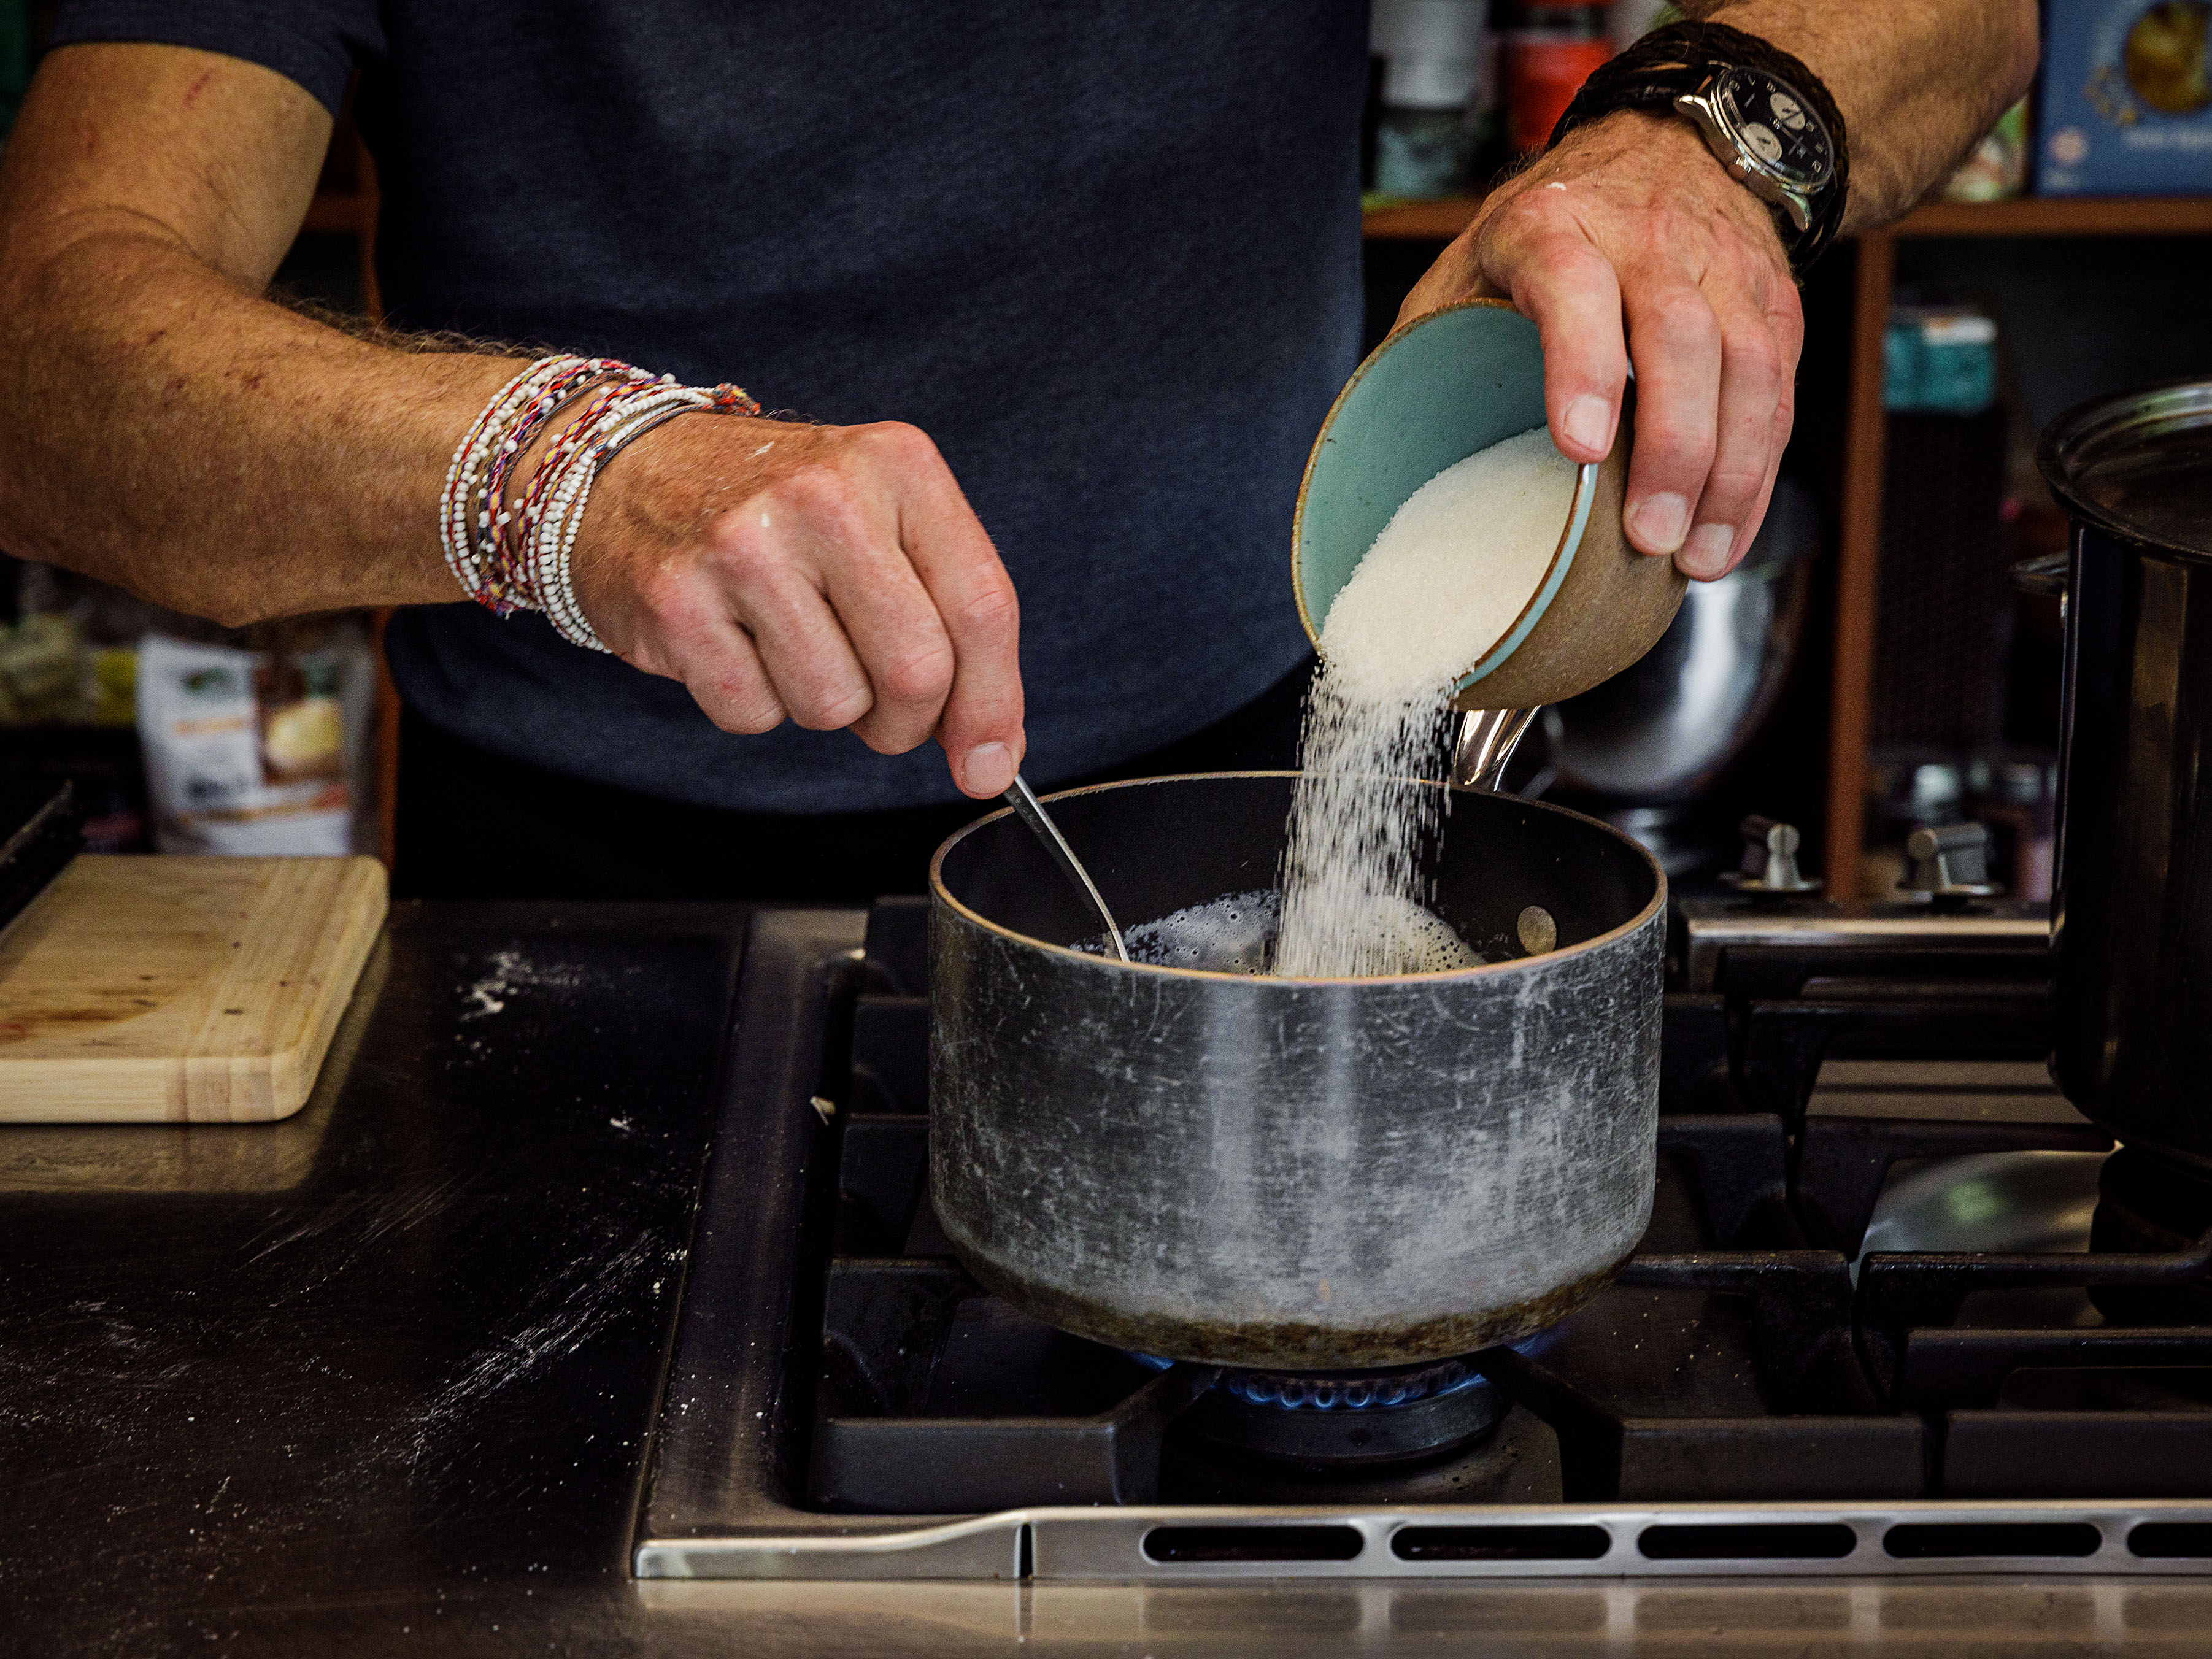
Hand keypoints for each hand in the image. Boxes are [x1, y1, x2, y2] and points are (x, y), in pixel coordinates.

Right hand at [569, 415, 1024, 798]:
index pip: (982, 608)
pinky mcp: (677, 601)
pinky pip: (755, 714)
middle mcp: (824, 496)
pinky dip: (757, 702)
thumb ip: (952, 625)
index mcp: (897, 465)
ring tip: (794, 643)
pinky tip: (737, 642)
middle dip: (907, 721)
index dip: (994, 705)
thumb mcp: (884, 525)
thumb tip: (991, 755)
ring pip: (834, 706)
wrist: (630, 471)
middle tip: (882, 706)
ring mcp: (743, 547)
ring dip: (826, 706)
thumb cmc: (783, 515)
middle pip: (916, 672)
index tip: (989, 763)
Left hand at [1399, 111, 1803, 580]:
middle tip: (1647, 538)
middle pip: (1680, 336)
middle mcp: (1649, 238)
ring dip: (1728, 474)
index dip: (1581, 365)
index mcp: (1554, 228)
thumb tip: (1384, 453)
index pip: (1575, 287)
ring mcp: (1721, 267)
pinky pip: (1778, 391)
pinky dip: (1758, 472)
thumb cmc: (1543, 232)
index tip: (1580, 447)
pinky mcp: (1773, 301)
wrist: (1670, 144)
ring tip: (1692, 559)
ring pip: (1746, 367)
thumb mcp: (1468, 261)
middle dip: (1673, 446)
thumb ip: (1434, 339)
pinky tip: (1726, 533)